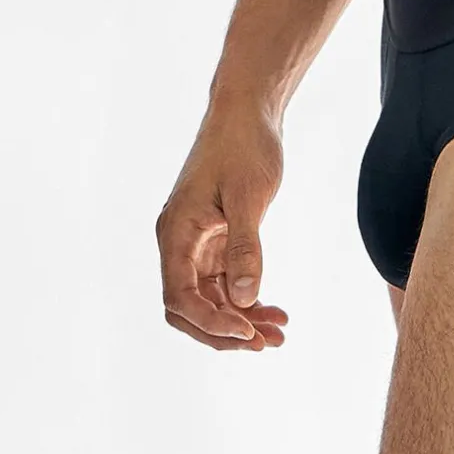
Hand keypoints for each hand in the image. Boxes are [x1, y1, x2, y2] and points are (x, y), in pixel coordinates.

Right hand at [155, 104, 289, 351]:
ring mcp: (196, 242)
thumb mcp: (247, 197)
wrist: (248, 110)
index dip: (211, 323)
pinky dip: (245, 298)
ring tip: (277, 334)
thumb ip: (245, 248)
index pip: (180, 298)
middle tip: (266, 343)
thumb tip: (244, 299)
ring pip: (209, 298)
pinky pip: (223, 282)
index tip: (248, 331)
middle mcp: (179, 242)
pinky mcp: (215, 238)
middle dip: (224, 332)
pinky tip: (272, 310)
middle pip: (189, 308)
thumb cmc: (244, 145)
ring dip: (239, 320)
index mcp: (175, 232)